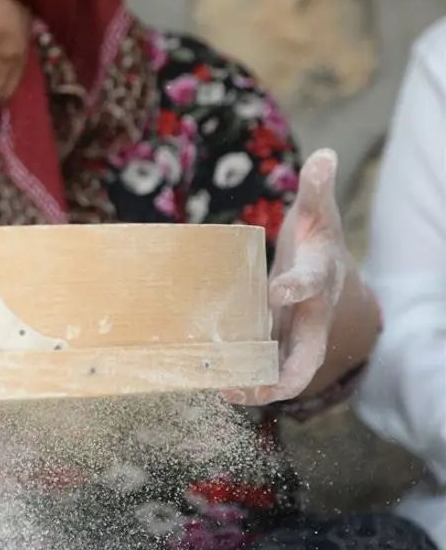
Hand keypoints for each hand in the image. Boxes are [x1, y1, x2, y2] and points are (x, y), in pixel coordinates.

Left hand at [227, 148, 348, 406]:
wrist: (328, 260)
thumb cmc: (319, 234)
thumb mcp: (318, 209)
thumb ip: (317, 186)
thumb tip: (324, 155)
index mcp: (320, 276)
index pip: (310, 283)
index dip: (295, 287)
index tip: (277, 290)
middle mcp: (313, 312)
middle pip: (309, 353)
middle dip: (286, 374)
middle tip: (258, 388)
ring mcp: (298, 330)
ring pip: (287, 368)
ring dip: (261, 385)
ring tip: (229, 394)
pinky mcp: (281, 337)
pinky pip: (269, 364)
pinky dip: (249, 376)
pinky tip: (221, 386)